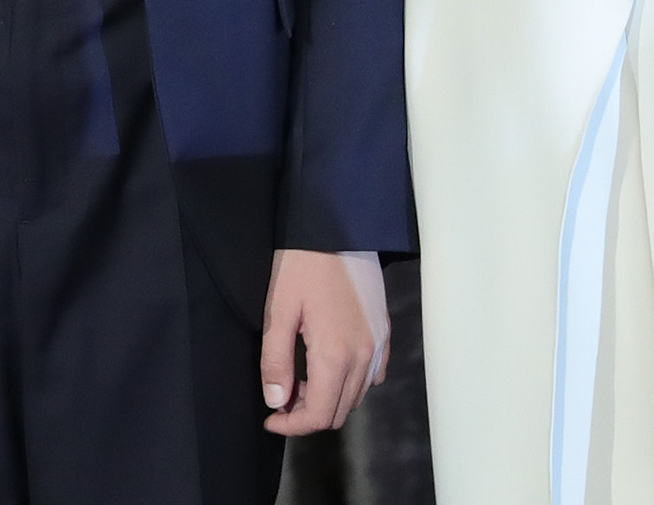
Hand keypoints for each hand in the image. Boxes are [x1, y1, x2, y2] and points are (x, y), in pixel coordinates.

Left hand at [260, 249, 387, 435]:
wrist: (337, 229)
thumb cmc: (302, 266)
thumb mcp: (278, 310)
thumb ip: (276, 360)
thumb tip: (276, 401)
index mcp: (336, 355)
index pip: (318, 414)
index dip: (291, 425)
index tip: (269, 417)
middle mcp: (365, 357)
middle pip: (338, 411)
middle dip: (307, 415)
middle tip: (280, 398)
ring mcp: (379, 346)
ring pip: (356, 396)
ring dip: (327, 399)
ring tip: (299, 382)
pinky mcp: (384, 333)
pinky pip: (372, 376)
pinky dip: (349, 383)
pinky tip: (327, 367)